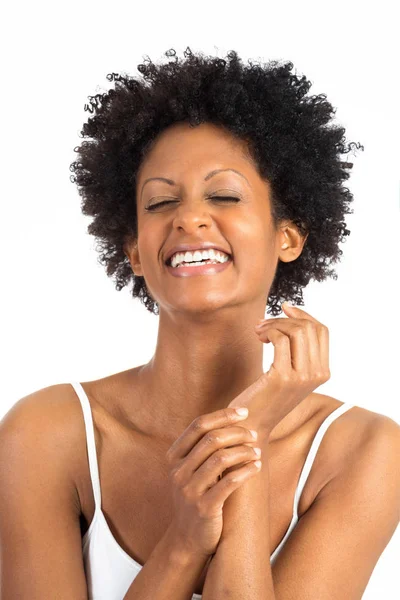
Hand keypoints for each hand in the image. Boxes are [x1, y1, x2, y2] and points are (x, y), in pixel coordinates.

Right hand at [165, 407, 261, 559]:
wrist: (188, 539)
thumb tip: (229, 419)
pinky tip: (257, 467)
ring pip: (221, 458)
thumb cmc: (196, 497)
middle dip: (237, 432)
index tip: (244, 413)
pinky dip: (247, 471)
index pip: (198, 425)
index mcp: (174, 457)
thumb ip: (202, 448)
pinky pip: (229, 482)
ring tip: (258, 451)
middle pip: (211, 438)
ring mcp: (189, 490)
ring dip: (244, 451)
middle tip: (255, 435)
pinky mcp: (204, 507)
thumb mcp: (191, 471)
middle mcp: (178, 471)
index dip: (223, 415)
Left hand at [227, 302, 330, 437]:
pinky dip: (267, 331)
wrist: (251, 424)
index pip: (322, 330)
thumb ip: (298, 348)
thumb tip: (292, 311)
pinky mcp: (282, 377)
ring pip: (296, 330)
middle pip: (309, 327)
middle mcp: (317, 375)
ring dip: (274, 324)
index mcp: (323, 372)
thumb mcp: (290, 371)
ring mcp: (302, 377)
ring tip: (259, 331)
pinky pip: (279, 339)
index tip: (284, 309)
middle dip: (284, 319)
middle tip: (264, 325)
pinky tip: (259, 338)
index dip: (303, 314)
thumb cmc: (266, 395)